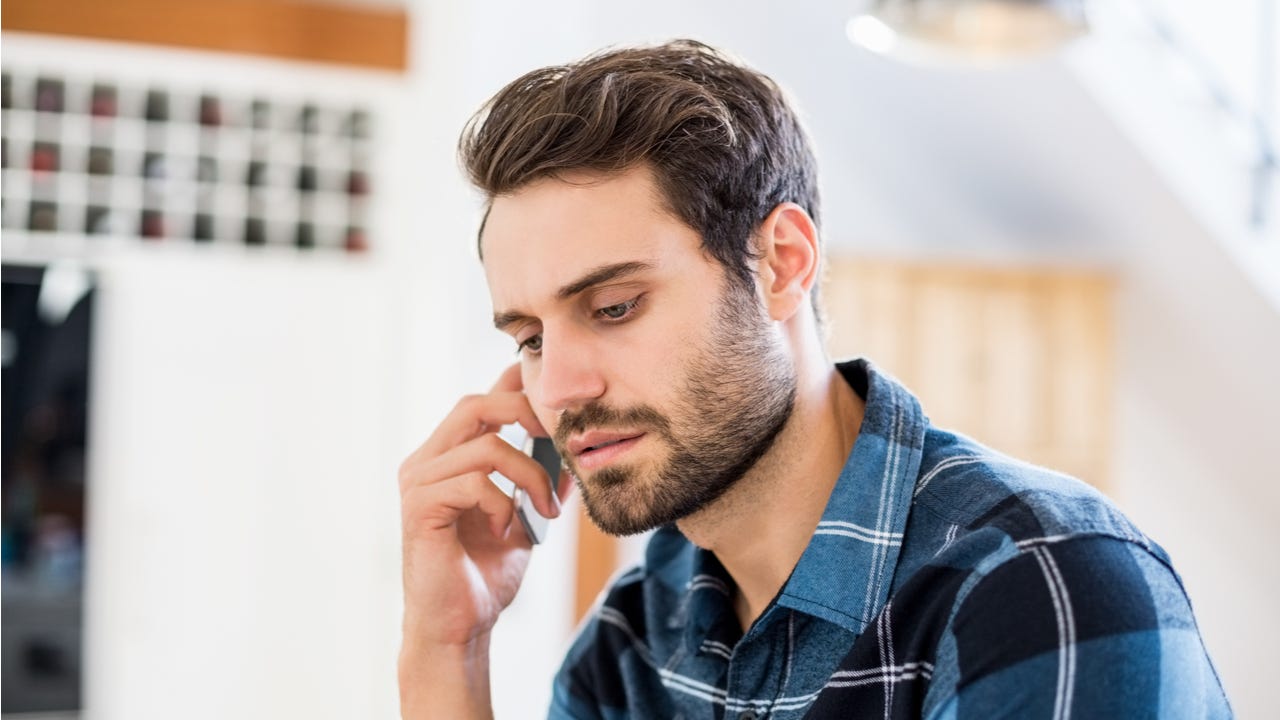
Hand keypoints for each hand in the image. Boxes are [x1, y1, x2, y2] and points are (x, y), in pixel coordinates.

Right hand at [398, 363, 570, 650]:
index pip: (480, 402)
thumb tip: (574, 449)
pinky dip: (503, 503)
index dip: (514, 386)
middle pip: (475, 405)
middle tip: (557, 441)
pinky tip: (506, 529)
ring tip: (544, 510)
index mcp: (447, 457)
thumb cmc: (485, 574)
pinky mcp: (419, 506)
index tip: (554, 397)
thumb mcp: (524, 518)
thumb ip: (539, 481)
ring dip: (529, 476)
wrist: (459, 627)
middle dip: (524, 414)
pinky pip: (474, 483)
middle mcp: (426, 461)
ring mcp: (418, 482)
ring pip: (486, 447)